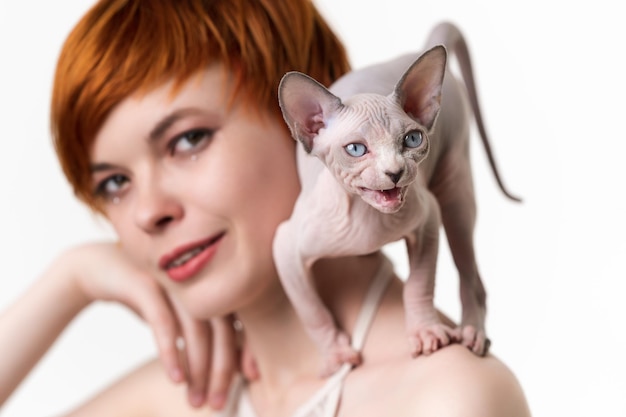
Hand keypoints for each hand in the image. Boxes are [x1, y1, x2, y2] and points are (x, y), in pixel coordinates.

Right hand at [65, 242, 257, 408]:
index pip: (242, 317)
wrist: (99, 268)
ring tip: (195, 401)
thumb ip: (204, 330)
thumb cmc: (149, 297)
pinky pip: (164, 323)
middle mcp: (200, 277)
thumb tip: (230, 364)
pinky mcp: (148, 284)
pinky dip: (172, 353)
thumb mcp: (179, 313)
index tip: (250, 378)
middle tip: (216, 405)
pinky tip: (175, 379)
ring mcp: (175, 279)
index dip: (249, 347)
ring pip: (196, 329)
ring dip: (198, 369)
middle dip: (222, 370)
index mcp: (213, 282)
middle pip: (223, 327)